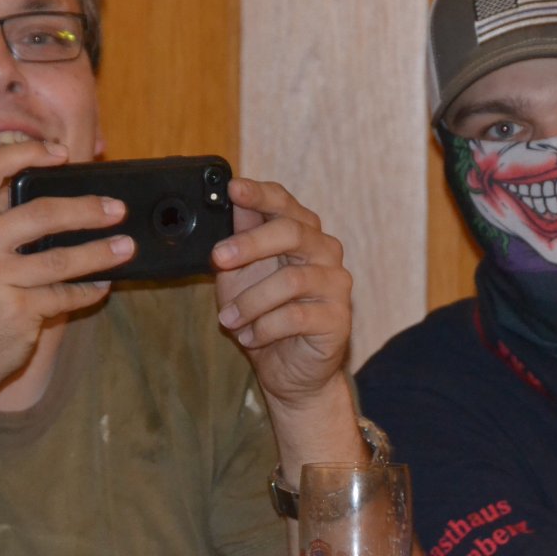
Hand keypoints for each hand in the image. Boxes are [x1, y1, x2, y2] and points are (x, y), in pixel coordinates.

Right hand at [0, 141, 134, 404]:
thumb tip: (52, 199)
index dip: (28, 153)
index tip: (61, 153)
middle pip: (41, 213)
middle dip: (88, 209)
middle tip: (117, 209)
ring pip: (62, 257)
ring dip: (102, 252)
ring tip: (127, 247)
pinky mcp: (15, 312)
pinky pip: (64, 295)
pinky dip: (87, 290)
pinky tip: (101, 286)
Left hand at [212, 178, 352, 409]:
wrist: (288, 369)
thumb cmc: (263, 314)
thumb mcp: (239, 273)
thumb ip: (239, 236)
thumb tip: (231, 197)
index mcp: (301, 232)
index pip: (284, 202)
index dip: (259, 194)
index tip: (233, 188)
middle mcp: (324, 250)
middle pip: (291, 232)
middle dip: (250, 243)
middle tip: (218, 258)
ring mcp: (335, 284)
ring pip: (291, 280)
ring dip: (251, 301)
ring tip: (228, 319)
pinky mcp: (338, 318)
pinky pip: (297, 316)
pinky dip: (265, 327)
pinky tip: (250, 337)